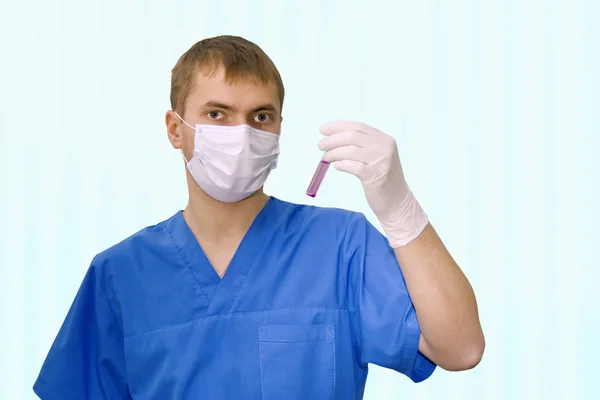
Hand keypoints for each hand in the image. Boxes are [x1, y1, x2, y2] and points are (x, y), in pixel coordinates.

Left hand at [319, 120, 427, 246]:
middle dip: (332, 139)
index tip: (323, 129)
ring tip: (326, 158)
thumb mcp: (377, 156)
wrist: (397, 202)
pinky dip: (341, 165)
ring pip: (350, 151)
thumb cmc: (382, 178)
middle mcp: (384, 148)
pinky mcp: (375, 177)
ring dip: (333, 153)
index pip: (358, 126)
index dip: (338, 126)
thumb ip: (362, 145)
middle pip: (352, 136)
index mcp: (384, 139)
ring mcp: (381, 162)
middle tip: (321, 146)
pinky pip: (352, 166)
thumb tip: (333, 138)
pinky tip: (337, 166)